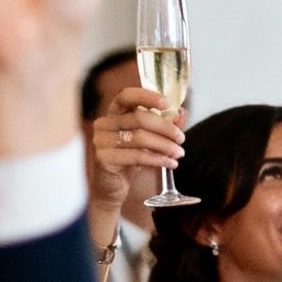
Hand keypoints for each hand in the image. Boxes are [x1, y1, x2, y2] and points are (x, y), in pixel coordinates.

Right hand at [87, 88, 184, 210]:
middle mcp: (104, 123)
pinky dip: (158, 159)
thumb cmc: (132, 157)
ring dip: (165, 145)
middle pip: (140, 118)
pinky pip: (136, 156)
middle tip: (181, 139)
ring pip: (140, 138)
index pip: (126, 96)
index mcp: (114, 112)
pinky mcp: (103, 158)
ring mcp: (101, 140)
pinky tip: (170, 163)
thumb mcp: (150, 139)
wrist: (112, 186)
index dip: (146, 96)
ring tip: (179, 153)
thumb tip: (181, 113)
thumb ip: (165, 124)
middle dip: (166, 128)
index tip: (167, 103)